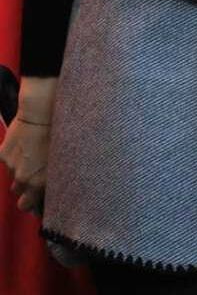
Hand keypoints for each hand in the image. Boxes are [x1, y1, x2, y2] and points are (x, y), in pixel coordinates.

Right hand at [1, 76, 56, 214]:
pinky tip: (24, 145)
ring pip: (13, 174)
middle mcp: (23, 179)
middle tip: (34, 175)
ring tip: (31, 156)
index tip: (35, 204)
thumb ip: (57, 177)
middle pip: (19, 191)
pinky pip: (7, 160)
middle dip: (25, 187)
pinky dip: (12, 156)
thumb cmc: (61, 135)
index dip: (32, 205)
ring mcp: (11, 166)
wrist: (42, 115)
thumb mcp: (66, 160)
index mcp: (40, 183)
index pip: (29, 205)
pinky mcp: (3, 154)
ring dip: (20, 170)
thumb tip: (55, 187)